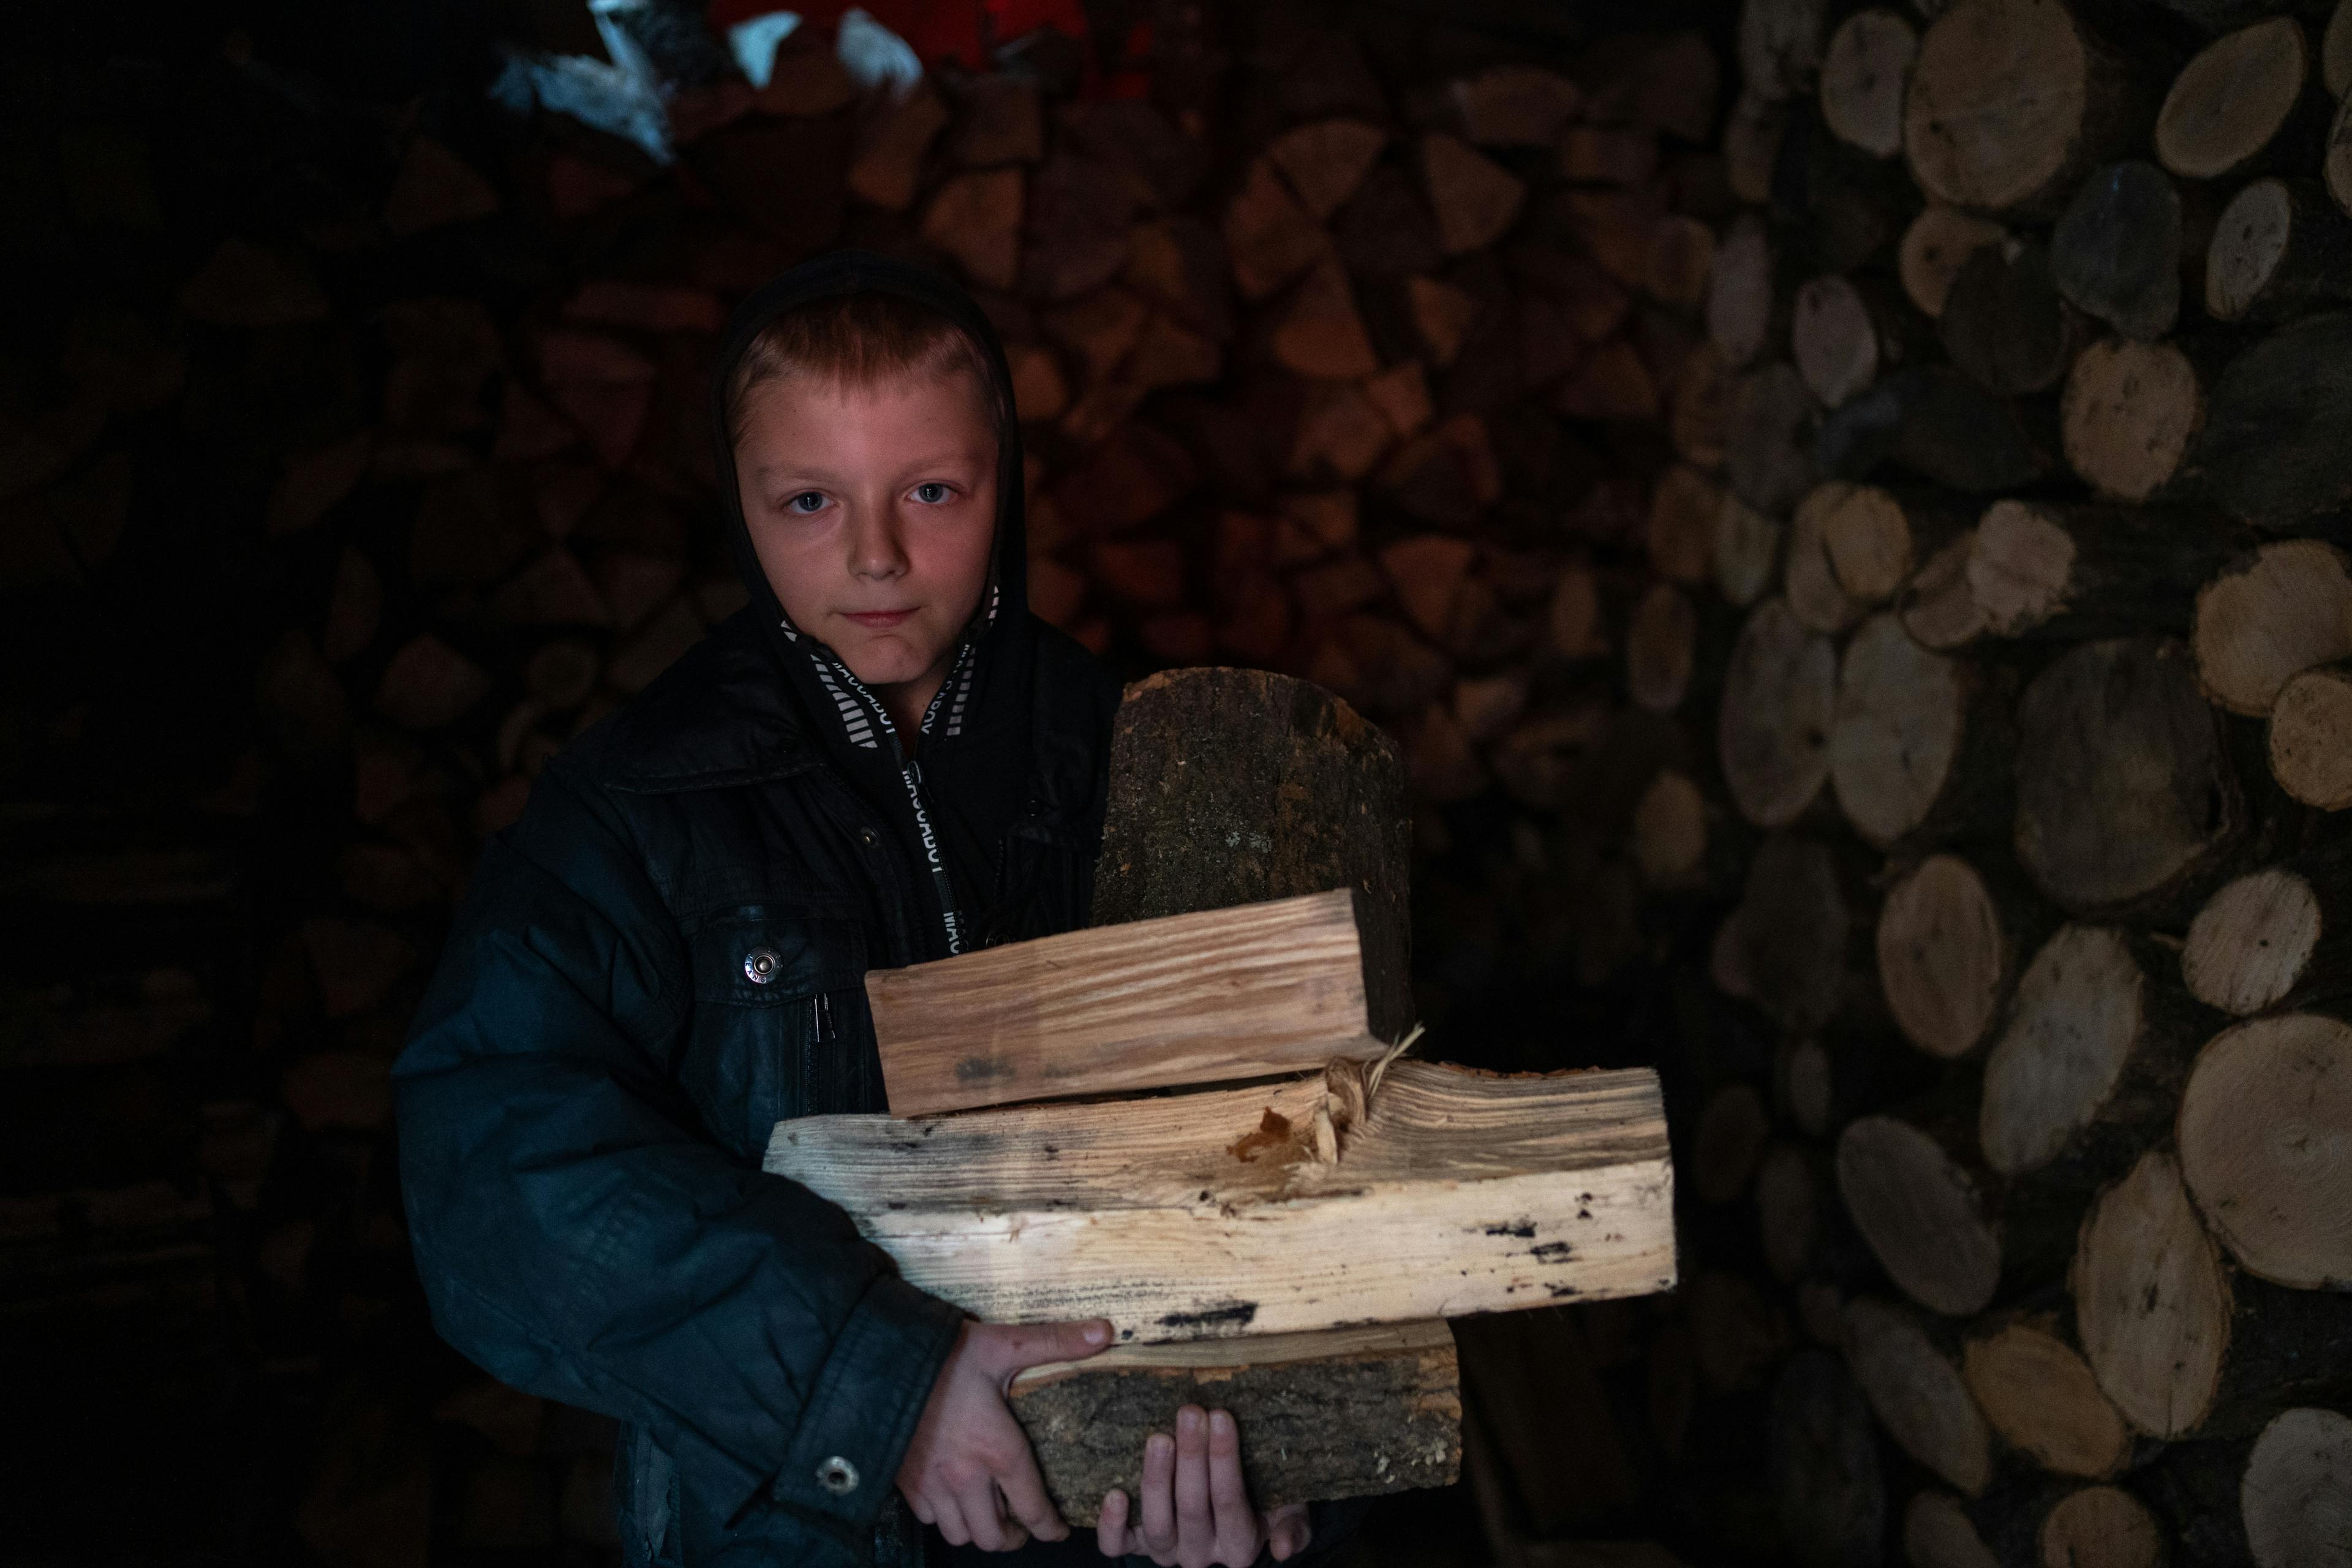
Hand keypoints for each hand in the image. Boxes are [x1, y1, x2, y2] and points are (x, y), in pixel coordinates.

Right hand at [897, 1318, 1110, 1550]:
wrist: (882, 1361)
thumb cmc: (945, 1355)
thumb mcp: (1005, 1344)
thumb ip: (1055, 1342)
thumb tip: (1105, 1332)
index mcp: (998, 1450)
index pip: (1032, 1510)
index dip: (1051, 1528)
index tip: (1059, 1529)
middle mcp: (966, 1477)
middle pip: (994, 1536)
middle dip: (1015, 1538)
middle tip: (1024, 1525)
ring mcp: (932, 1484)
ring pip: (961, 1534)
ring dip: (979, 1530)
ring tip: (990, 1514)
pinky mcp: (907, 1481)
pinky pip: (931, 1519)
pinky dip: (946, 1517)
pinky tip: (954, 1497)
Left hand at [1094, 1405, 1313, 1566]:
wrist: (1235, 1504)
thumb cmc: (1264, 1496)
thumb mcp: (1290, 1508)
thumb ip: (1293, 1525)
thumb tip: (1284, 1547)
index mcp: (1239, 1545)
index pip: (1230, 1503)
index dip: (1224, 1461)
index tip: (1221, 1416)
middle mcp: (1200, 1553)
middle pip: (1194, 1510)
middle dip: (1192, 1458)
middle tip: (1190, 1412)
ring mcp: (1165, 1550)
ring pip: (1158, 1526)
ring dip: (1157, 1480)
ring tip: (1159, 1438)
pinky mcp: (1133, 1546)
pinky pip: (1117, 1546)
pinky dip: (1112, 1525)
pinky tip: (1114, 1493)